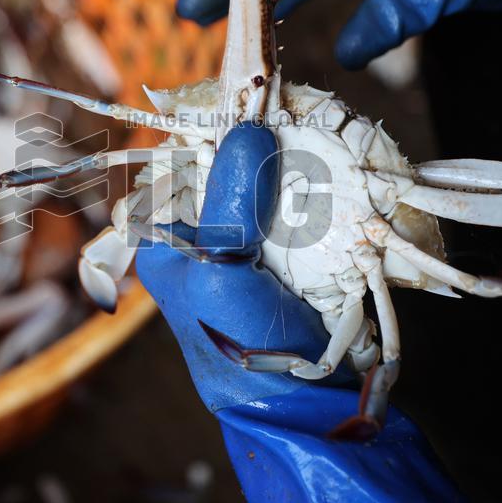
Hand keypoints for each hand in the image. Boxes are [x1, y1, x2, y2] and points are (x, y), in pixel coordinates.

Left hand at [134, 122, 353, 412]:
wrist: (300, 403)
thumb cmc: (238, 341)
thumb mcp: (220, 267)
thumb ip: (229, 200)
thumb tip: (247, 127)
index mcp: (167, 237)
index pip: (181, 160)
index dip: (214, 128)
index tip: (253, 99)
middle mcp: (203, 235)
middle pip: (228, 167)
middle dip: (260, 143)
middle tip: (293, 110)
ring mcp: (248, 244)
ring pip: (267, 182)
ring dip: (293, 163)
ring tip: (319, 132)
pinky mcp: (288, 254)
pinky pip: (299, 206)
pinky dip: (316, 189)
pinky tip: (334, 170)